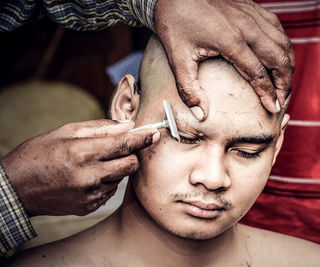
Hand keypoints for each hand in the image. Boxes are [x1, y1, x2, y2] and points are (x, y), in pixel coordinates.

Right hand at [1, 119, 158, 215]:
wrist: (16, 189)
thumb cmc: (38, 155)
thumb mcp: (65, 132)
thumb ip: (100, 128)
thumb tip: (128, 125)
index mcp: (82, 153)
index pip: (124, 144)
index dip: (142, 138)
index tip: (154, 133)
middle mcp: (89, 176)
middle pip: (131, 164)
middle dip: (130, 154)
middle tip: (119, 149)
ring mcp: (90, 195)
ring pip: (122, 178)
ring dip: (116, 168)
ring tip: (93, 164)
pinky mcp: (89, 207)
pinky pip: (110, 191)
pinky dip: (106, 181)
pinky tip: (87, 177)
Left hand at [154, 0, 294, 119]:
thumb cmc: (175, 22)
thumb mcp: (177, 58)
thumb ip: (188, 89)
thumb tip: (200, 114)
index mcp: (231, 41)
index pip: (258, 73)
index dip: (268, 93)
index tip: (273, 108)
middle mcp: (247, 27)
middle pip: (279, 59)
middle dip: (285, 83)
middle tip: (282, 100)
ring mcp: (252, 15)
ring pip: (283, 43)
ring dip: (287, 65)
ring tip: (284, 83)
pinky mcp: (252, 7)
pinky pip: (277, 27)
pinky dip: (283, 45)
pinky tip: (279, 56)